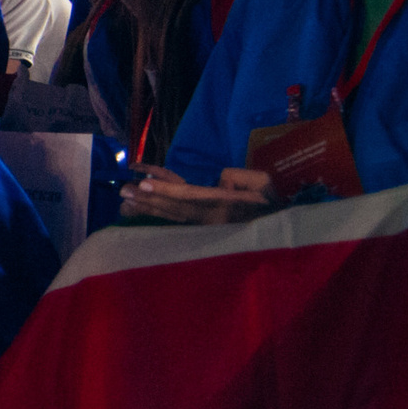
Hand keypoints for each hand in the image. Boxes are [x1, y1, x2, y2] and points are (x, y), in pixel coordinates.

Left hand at [119, 163, 271, 223]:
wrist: (284, 227)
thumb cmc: (276, 202)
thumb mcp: (265, 185)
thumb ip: (241, 178)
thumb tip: (220, 180)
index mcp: (225, 206)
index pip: (190, 196)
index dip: (165, 191)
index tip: (143, 184)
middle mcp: (211, 219)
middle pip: (174, 209)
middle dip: (148, 200)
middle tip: (123, 191)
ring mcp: (207, 227)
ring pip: (173, 217)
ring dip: (149, 209)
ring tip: (125, 202)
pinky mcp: (205, 230)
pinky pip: (179, 221)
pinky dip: (160, 215)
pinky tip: (143, 211)